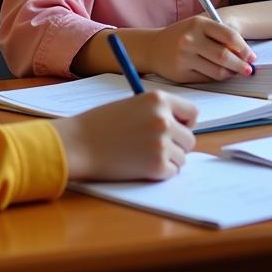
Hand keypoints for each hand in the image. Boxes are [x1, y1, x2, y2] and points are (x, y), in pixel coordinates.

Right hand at [52, 91, 196, 180]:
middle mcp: (164, 119)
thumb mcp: (133, 106)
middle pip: (189, 138)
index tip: (176, 129)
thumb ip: (157, 112)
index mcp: (158, 99)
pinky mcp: (157, 166)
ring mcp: (162, 143)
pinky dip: (159, 172)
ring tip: (143, 155)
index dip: (184, 123)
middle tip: (154, 147)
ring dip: (168, 159)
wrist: (79, 144)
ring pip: (182, 157)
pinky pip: (172, 172)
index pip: (192, 113)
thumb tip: (182, 127)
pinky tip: (140, 166)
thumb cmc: (101, 124)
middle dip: (176, 145)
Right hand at [147, 15, 255, 82]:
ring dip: (230, 74)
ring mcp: (185, 57)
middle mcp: (190, 39)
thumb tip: (244, 54)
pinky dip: (216, 78)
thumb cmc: (181, 36)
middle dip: (241, 65)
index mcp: (198, 23)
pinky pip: (207, 79)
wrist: (153, 47)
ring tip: (234, 72)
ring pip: (217, 71)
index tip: (251, 56)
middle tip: (248, 70)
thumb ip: (219, 36)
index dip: (244, 48)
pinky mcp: (182, 73)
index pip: (229, 36)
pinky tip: (218, 74)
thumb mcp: (198, 27)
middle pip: (225, 56)